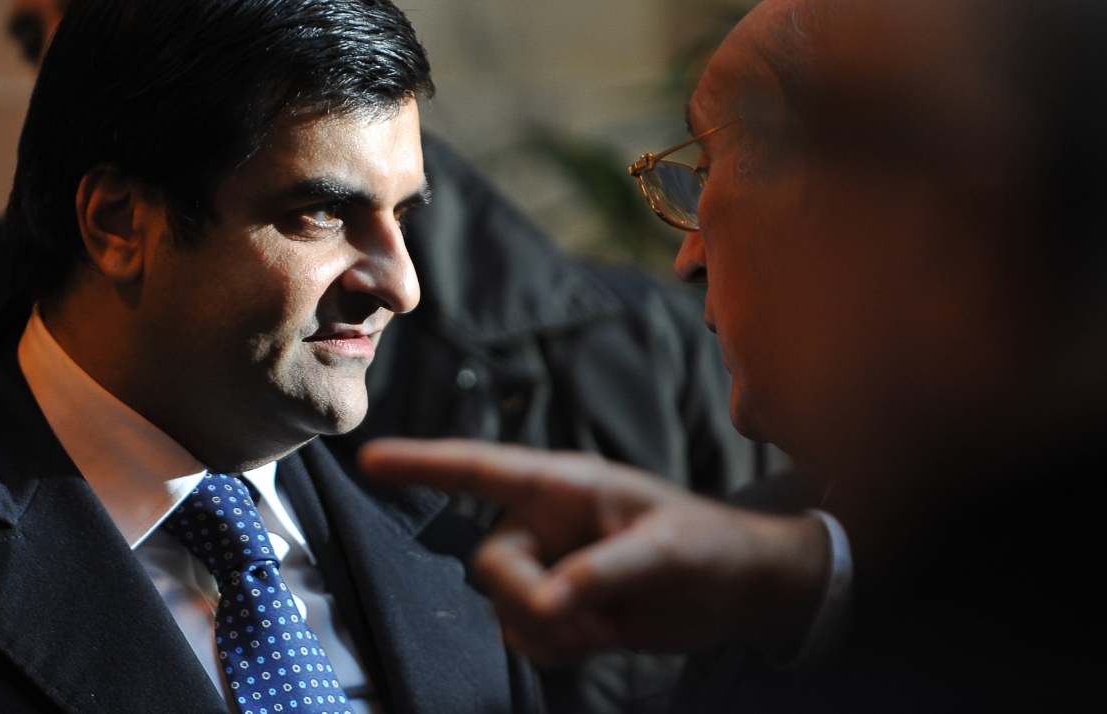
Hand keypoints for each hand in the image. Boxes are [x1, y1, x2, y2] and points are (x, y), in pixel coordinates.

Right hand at [360, 438, 830, 664]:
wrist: (736, 591)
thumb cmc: (708, 546)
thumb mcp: (665, 552)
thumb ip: (603, 573)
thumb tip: (548, 603)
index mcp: (564, 486)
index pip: (481, 470)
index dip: (424, 464)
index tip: (370, 460)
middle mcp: (545, 523)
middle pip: (491, 564)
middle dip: (529, 598)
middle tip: (587, 615)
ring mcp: (549, 566)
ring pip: (504, 606)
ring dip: (551, 629)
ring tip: (608, 622)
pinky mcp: (559, 606)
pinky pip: (525, 634)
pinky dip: (556, 646)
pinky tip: (601, 635)